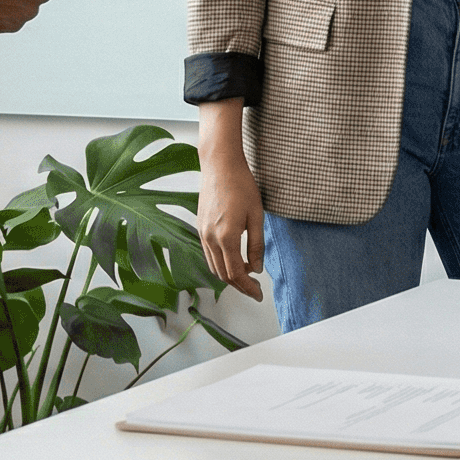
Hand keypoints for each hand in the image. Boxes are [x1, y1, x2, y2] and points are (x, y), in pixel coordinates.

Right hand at [196, 141, 266, 301]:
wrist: (220, 165)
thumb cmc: (242, 186)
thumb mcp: (257, 215)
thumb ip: (257, 244)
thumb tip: (257, 268)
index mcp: (226, 237)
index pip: (236, 273)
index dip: (248, 288)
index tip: (259, 294)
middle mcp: (210, 238)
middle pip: (223, 274)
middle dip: (239, 285)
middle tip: (255, 288)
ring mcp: (202, 233)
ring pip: (213, 266)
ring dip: (229, 275)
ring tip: (247, 275)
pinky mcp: (199, 227)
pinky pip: (208, 254)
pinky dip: (220, 263)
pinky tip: (234, 259)